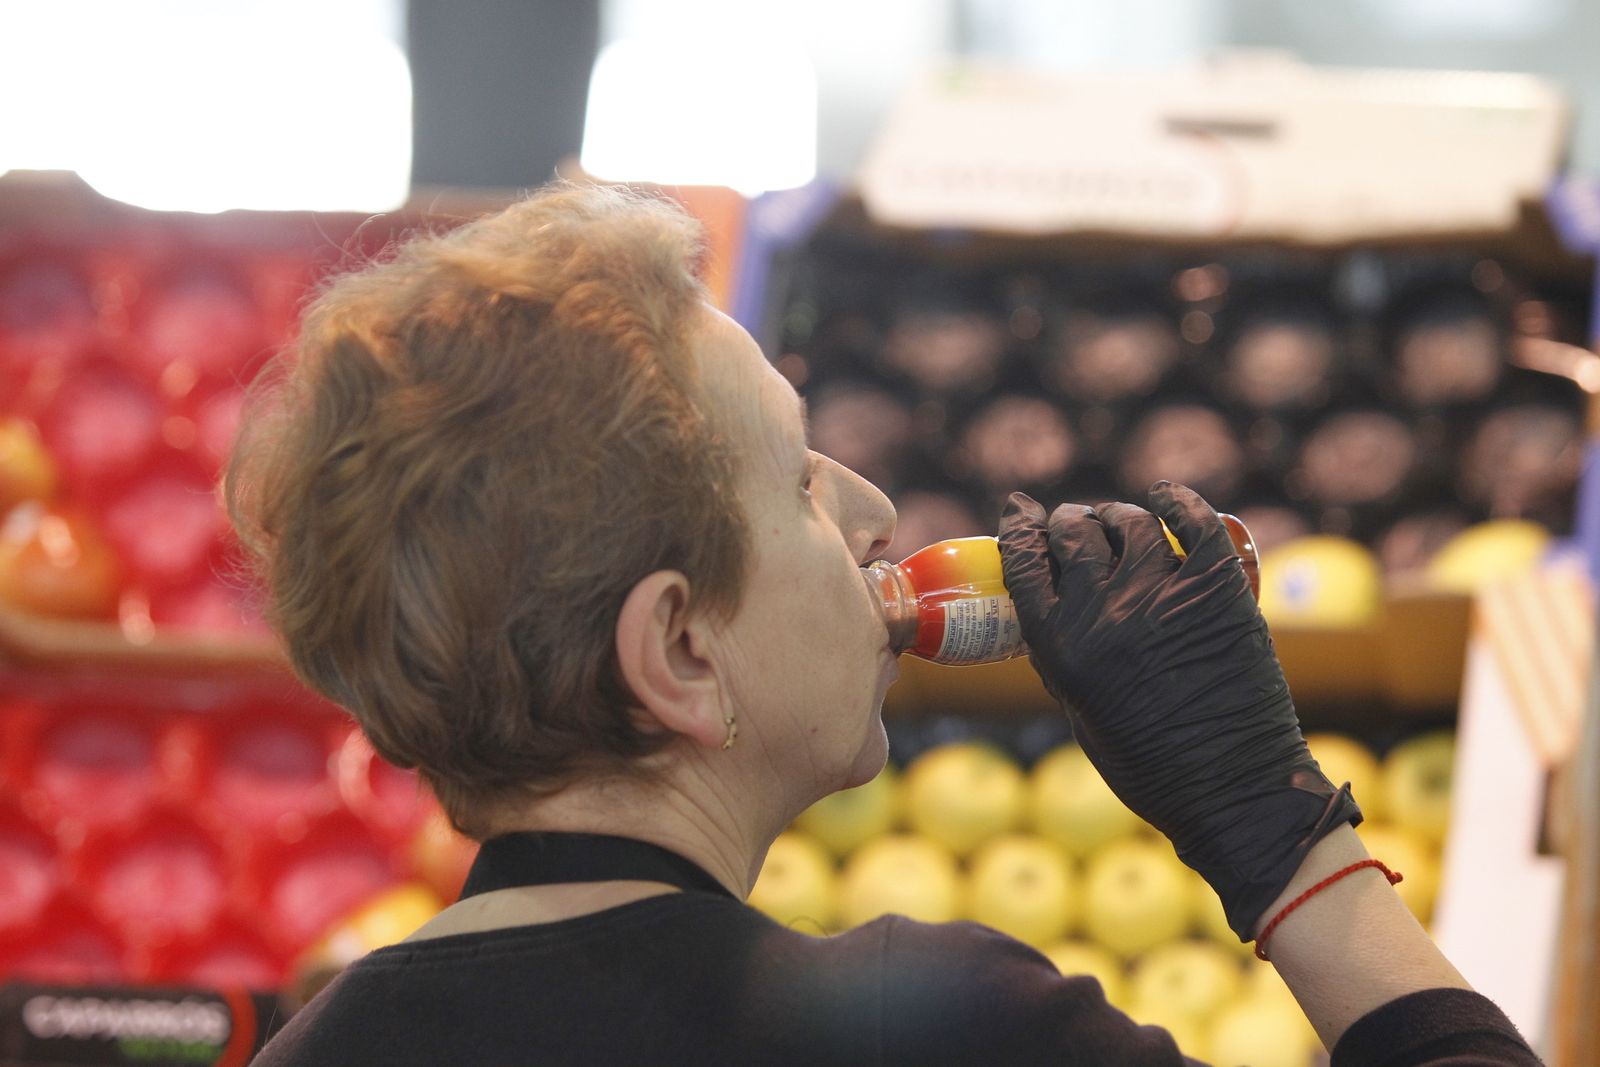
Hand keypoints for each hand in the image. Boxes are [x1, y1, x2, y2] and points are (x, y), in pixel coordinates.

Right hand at [997, 481, 1360, 938]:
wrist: (1233, 791)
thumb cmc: (1151, 766)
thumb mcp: (1080, 709)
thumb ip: (1067, 651)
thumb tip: (1063, 598)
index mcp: (1060, 648)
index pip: (1024, 561)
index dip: (1018, 528)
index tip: (1020, 513)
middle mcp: (1103, 614)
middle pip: (1073, 533)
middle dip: (1068, 521)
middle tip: (1076, 524)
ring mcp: (1162, 595)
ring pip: (1128, 522)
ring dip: (1116, 516)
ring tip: (1119, 523)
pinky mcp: (1217, 589)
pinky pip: (1192, 519)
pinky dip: (1174, 500)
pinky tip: (1165, 499)